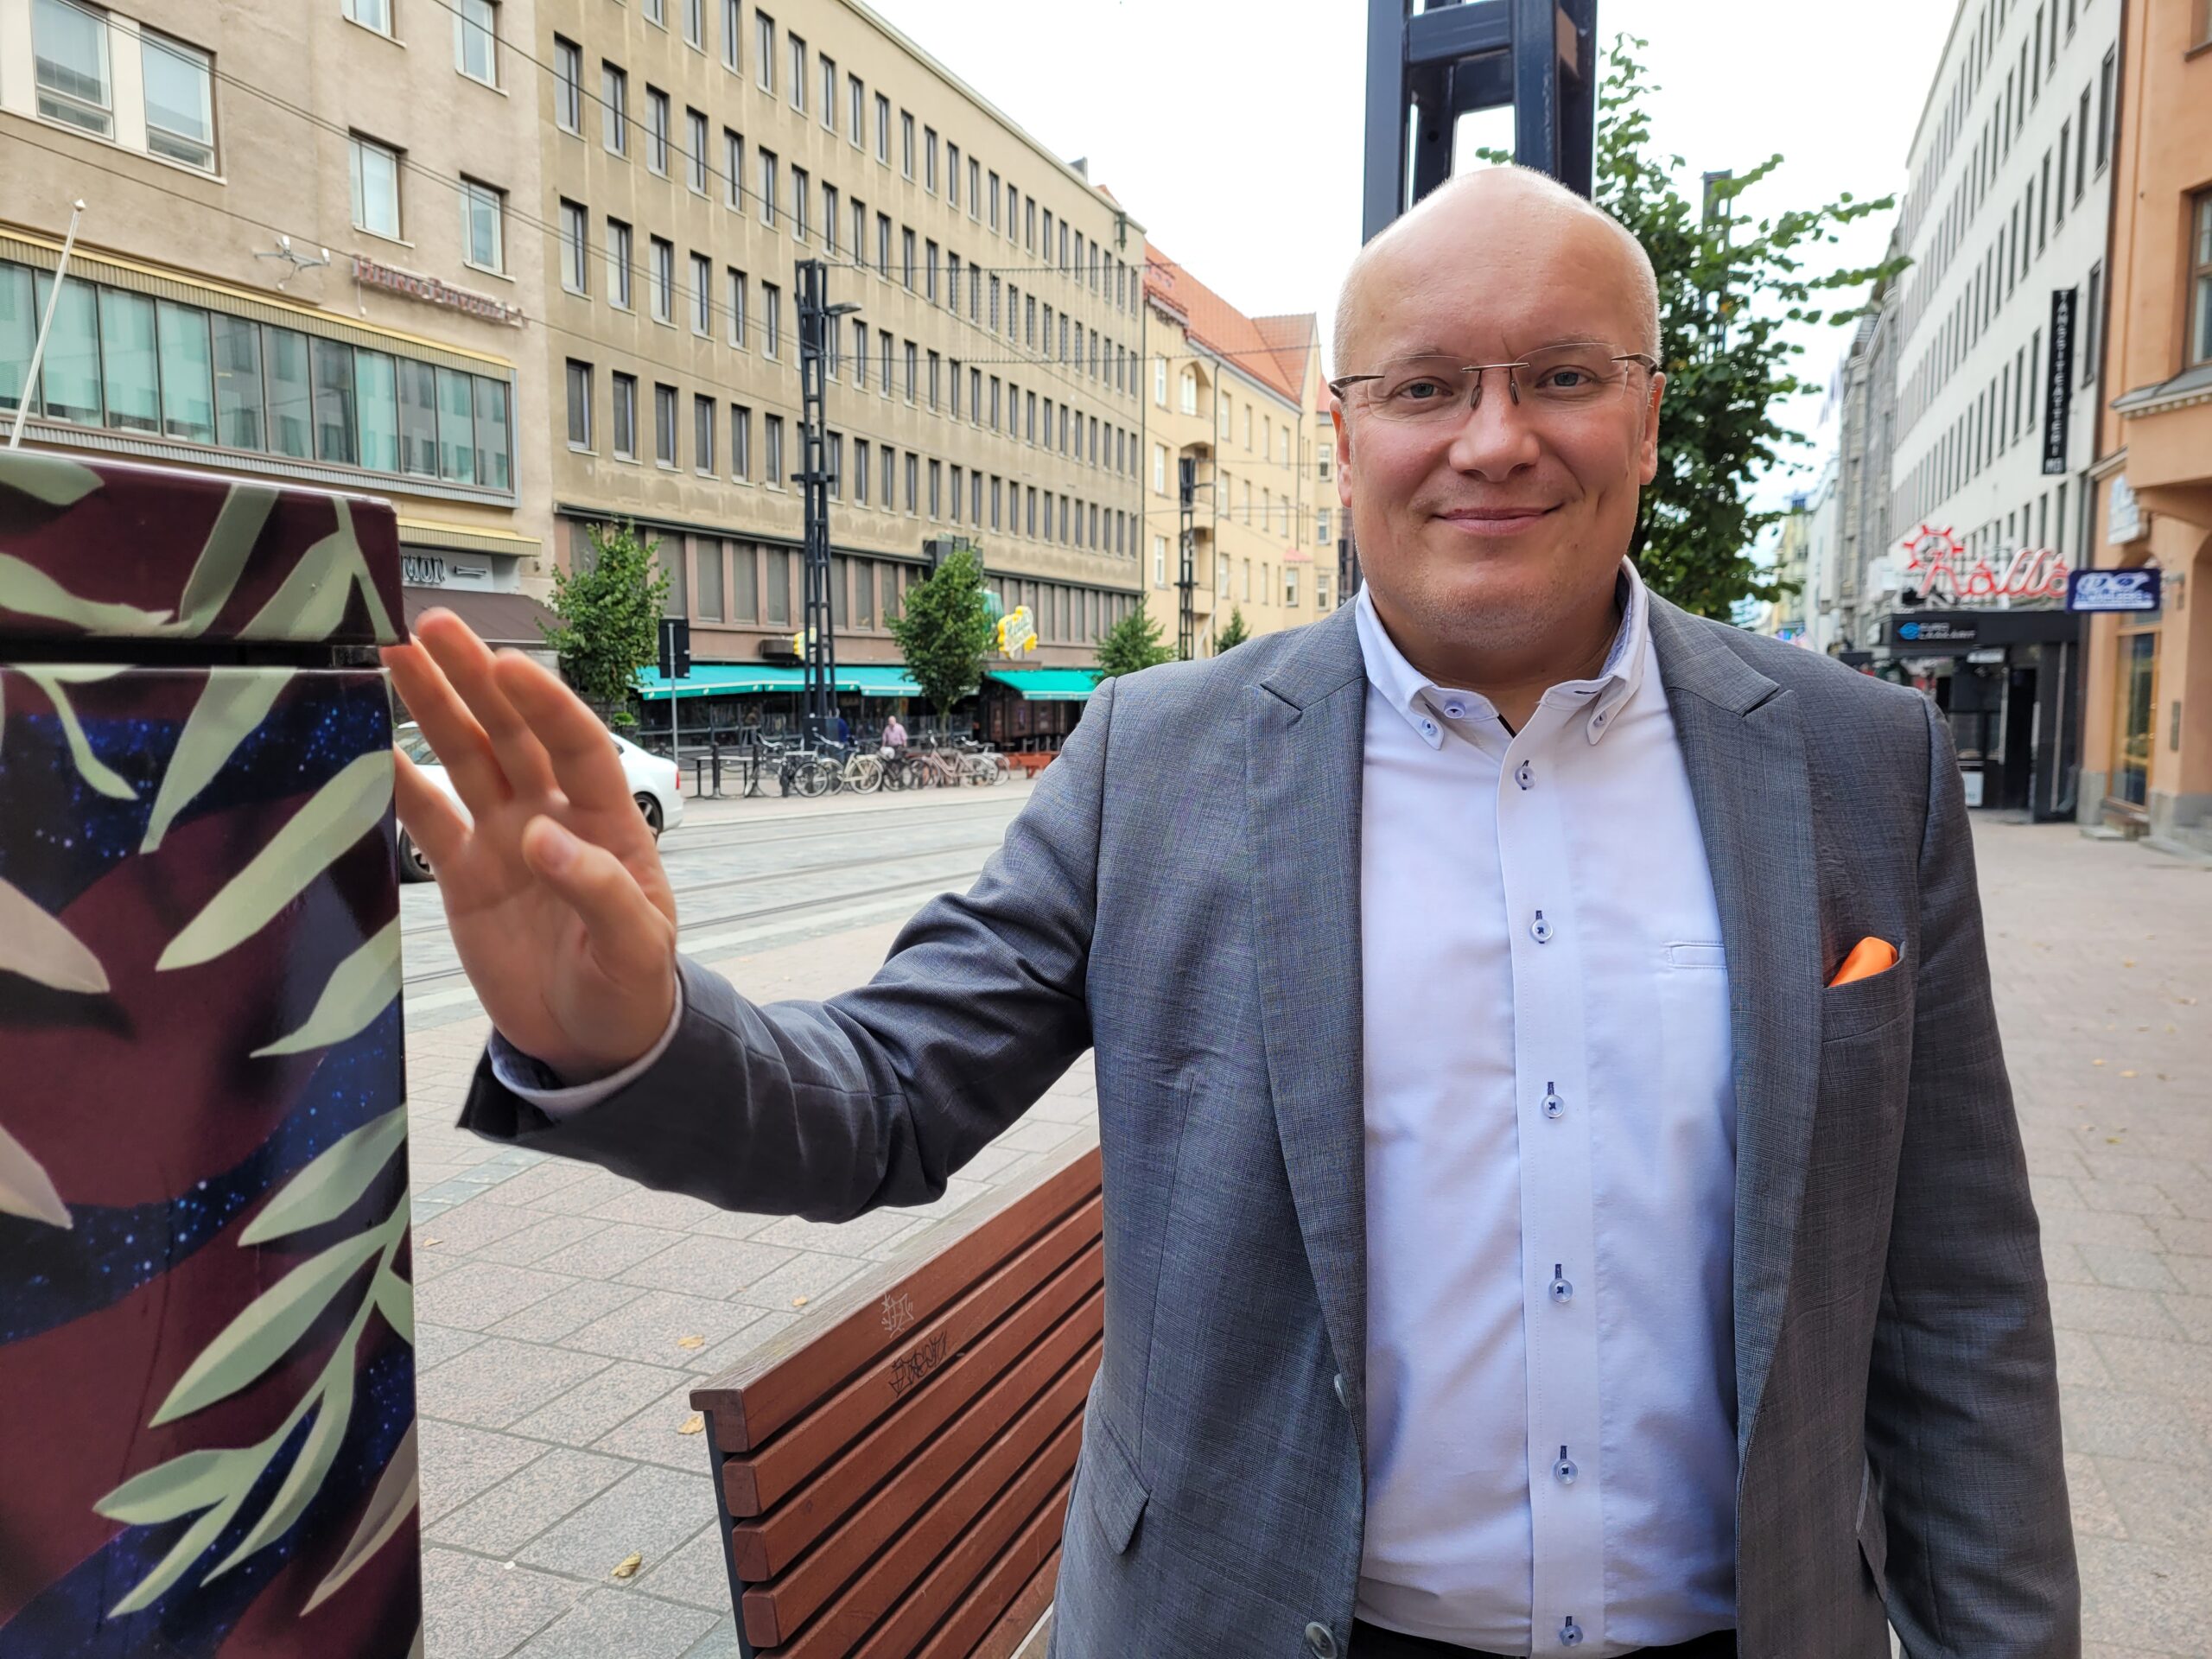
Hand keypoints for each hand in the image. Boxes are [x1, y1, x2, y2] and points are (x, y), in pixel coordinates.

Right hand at [382, 611, 677, 1081]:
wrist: (594, 1042)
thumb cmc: (632, 990)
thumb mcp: (637, 948)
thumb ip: (598, 890)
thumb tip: (543, 835)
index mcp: (608, 822)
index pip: (577, 746)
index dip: (544, 704)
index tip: (507, 665)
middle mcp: (553, 816)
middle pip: (512, 733)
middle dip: (475, 679)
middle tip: (432, 627)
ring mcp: (506, 839)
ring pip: (467, 758)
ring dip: (434, 708)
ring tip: (394, 654)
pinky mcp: (465, 873)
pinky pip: (427, 817)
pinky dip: (395, 781)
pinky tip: (364, 742)